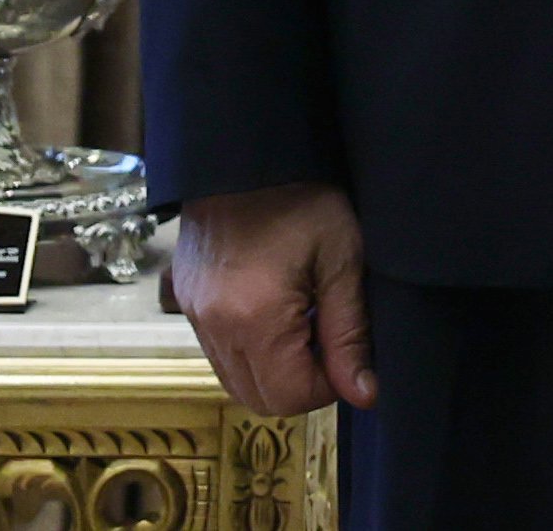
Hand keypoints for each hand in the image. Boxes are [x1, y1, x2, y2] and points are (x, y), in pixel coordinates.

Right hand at [170, 183, 374, 415]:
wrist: (246, 153)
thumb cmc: (303, 197)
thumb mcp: (342, 257)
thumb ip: (350, 330)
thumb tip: (364, 393)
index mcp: (254, 319)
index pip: (289, 398)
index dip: (328, 387)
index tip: (349, 352)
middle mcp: (215, 328)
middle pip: (258, 400)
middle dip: (301, 385)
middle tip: (330, 340)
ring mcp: (195, 317)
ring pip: (235, 382)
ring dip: (275, 371)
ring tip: (306, 322)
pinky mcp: (187, 303)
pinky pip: (219, 354)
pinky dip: (251, 352)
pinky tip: (279, 312)